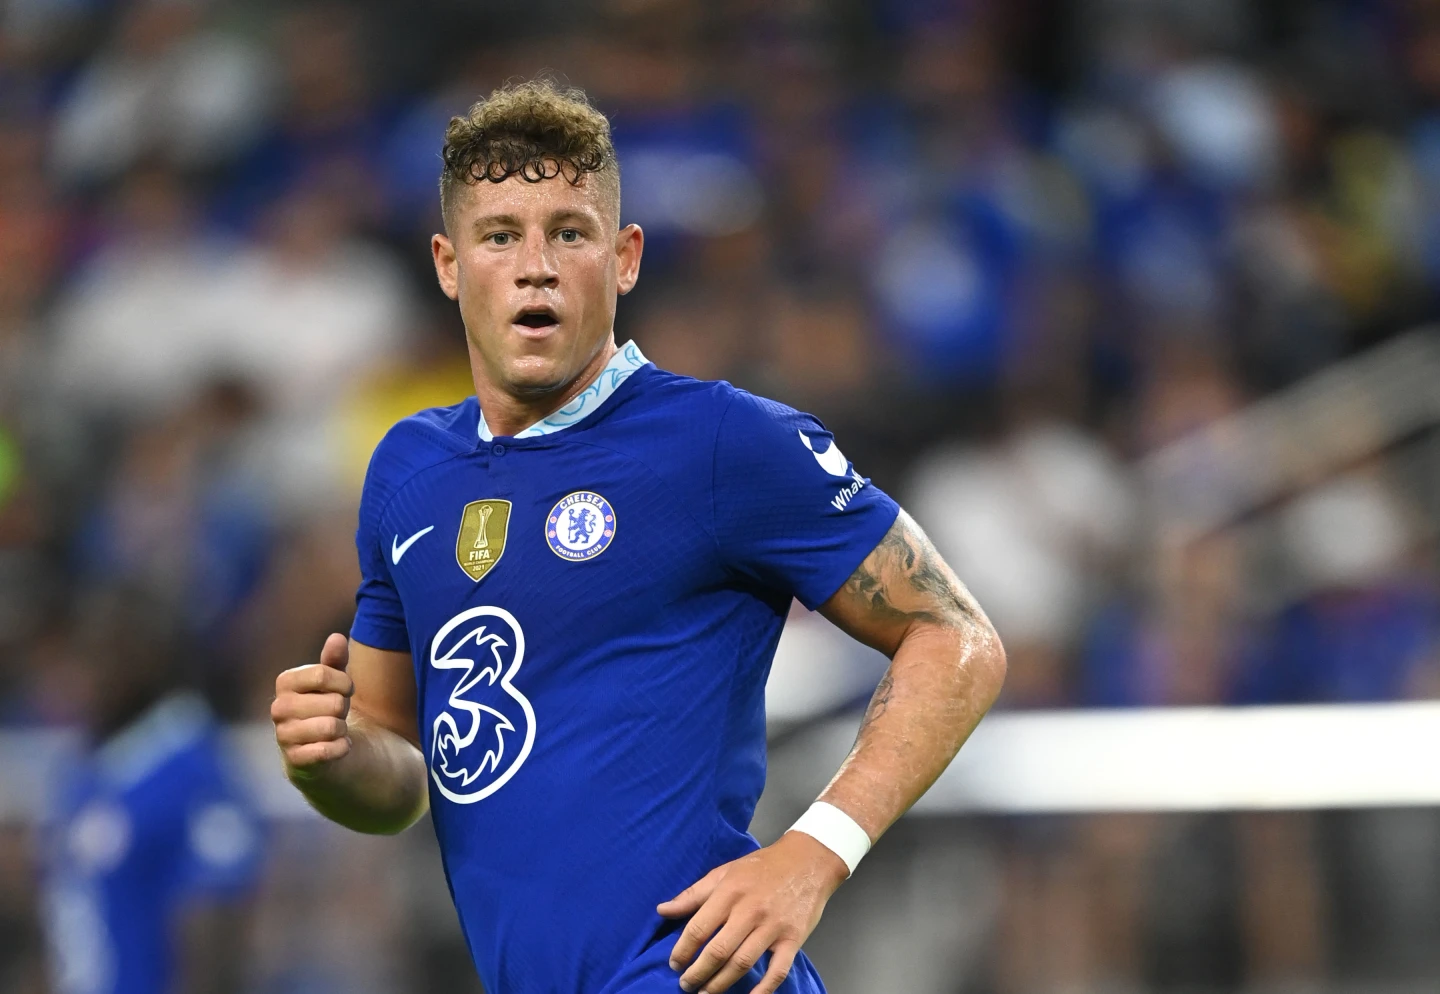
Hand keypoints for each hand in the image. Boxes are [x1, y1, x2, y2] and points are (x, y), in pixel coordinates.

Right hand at [272, 633, 353, 775]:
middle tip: (336, 714)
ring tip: (334, 729)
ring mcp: (284, 735)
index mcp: (285, 682)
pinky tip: (336, 746)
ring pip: (332, 727)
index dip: (344, 683)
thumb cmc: (325, 706)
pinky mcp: (295, 760)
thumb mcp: (332, 681)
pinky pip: (329, 750)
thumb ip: (335, 660)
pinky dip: (341, 748)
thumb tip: (336, 637)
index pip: (322, 673)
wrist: (318, 750)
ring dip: (342, 729)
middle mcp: (278, 708)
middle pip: (333, 702)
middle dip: (343, 709)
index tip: (344, 690)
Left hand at [658, 831, 848, 993]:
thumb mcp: (724, 872)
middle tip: (686, 985)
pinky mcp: (793, 938)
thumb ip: (693, 894)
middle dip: (698, 973)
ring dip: (721, 984)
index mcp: (729, 892)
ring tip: (706, 993)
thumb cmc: (762, 867)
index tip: (674, 964)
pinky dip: (764, 989)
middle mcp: (749, 911)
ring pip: (742, 963)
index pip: (698, 928)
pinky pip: (778, 970)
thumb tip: (662, 910)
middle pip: (718, 951)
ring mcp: (773, 926)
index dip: (682, 951)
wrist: (808, 860)